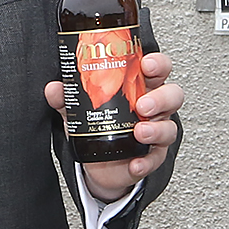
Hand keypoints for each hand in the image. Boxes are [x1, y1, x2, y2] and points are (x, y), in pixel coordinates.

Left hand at [41, 52, 183, 201]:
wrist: (97, 161)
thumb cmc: (98, 124)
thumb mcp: (79, 108)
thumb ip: (67, 97)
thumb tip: (55, 88)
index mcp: (140, 87)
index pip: (158, 69)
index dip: (157, 64)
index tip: (146, 64)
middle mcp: (153, 108)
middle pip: (173, 96)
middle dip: (161, 98)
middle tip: (142, 105)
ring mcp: (155, 132)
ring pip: (169, 127)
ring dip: (157, 130)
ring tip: (140, 132)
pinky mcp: (151, 157)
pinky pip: (155, 159)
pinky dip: (146, 162)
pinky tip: (135, 164)